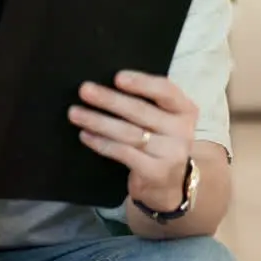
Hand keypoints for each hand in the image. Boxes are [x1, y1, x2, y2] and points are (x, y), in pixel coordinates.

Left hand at [68, 70, 197, 211]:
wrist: (169, 184)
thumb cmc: (158, 141)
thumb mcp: (161, 119)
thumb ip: (145, 102)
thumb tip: (103, 84)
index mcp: (185, 110)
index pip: (166, 91)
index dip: (141, 83)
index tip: (117, 77)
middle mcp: (182, 131)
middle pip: (141, 111)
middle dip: (109, 99)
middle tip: (84, 90)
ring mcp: (171, 153)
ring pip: (128, 133)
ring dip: (98, 121)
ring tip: (75, 113)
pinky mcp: (156, 172)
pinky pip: (123, 153)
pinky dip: (101, 143)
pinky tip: (85, 135)